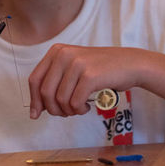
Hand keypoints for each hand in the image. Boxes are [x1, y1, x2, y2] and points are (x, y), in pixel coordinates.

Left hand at [28, 44, 145, 118]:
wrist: (130, 64)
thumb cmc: (100, 70)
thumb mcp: (73, 69)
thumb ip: (54, 83)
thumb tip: (35, 110)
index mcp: (57, 51)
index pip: (35, 79)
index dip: (34, 100)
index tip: (36, 114)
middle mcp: (64, 54)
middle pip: (45, 92)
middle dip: (53, 109)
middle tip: (65, 113)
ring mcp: (77, 64)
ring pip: (60, 100)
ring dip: (69, 110)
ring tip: (79, 108)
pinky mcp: (90, 76)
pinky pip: (75, 102)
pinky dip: (79, 110)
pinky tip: (87, 106)